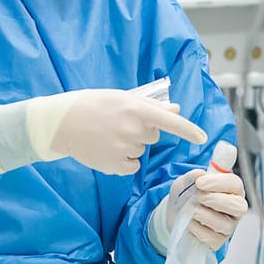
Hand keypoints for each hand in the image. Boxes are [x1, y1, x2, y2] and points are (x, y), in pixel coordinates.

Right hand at [44, 90, 206, 175]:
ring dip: (130, 145)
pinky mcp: (114, 166)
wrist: (60, 123)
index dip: (188, 130)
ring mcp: (123, 149)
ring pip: (140, 151)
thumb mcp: (122, 98)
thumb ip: (151, 106)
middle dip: (142, 131)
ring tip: (107, 135)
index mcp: (136, 110)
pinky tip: (107, 149)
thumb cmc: (93, 105)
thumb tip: (176, 109)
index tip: (203, 138)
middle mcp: (132, 130)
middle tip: (119, 124)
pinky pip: (132, 166)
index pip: (169, 122)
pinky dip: (124, 161)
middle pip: (153, 137)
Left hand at [154, 167, 248, 251]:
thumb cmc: (185, 196)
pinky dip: (198, 230)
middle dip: (217, 201)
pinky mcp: (218, 241)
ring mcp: (228, 226)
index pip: (235, 184)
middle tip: (200, 197)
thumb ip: (192, 177)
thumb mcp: (184, 183)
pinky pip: (212, 238)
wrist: (173, 216)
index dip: (219, 183)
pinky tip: (191, 224)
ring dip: (205, 216)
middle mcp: (234, 208)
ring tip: (192, 211)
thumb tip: (200, 174)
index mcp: (231, 190)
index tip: (200, 183)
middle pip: (239, 207)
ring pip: (226, 224)